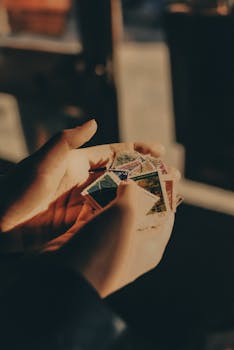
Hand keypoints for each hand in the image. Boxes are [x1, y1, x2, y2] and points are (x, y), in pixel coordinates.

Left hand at [0, 120, 164, 252]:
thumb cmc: (15, 192)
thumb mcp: (40, 164)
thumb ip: (66, 142)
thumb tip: (94, 121)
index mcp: (75, 163)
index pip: (112, 153)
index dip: (136, 150)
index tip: (159, 150)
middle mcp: (81, 181)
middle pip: (120, 175)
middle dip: (144, 173)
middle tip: (170, 175)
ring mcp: (81, 202)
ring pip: (117, 196)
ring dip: (139, 195)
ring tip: (164, 196)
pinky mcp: (78, 222)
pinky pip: (107, 217)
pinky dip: (124, 216)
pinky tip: (140, 219)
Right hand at [47, 180, 176, 297]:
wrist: (61, 276)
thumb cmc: (103, 246)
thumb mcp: (125, 215)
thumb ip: (132, 193)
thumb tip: (130, 184)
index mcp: (150, 246)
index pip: (166, 215)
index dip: (164, 192)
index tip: (160, 171)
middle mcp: (131, 246)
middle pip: (139, 211)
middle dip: (136, 188)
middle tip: (132, 166)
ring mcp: (106, 242)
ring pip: (114, 211)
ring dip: (113, 192)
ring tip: (112, 169)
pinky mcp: (86, 238)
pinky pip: (94, 214)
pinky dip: (94, 199)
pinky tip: (92, 182)